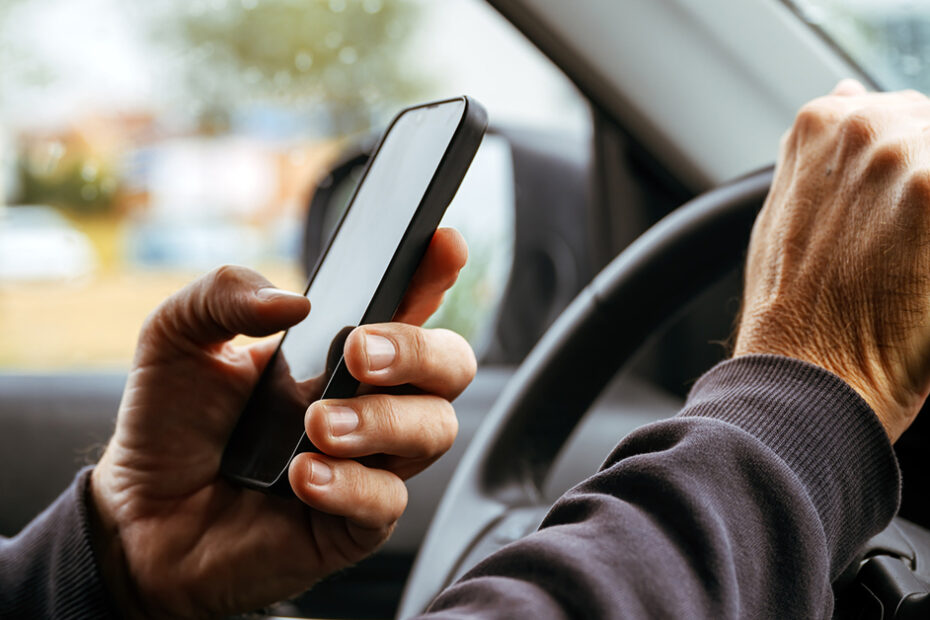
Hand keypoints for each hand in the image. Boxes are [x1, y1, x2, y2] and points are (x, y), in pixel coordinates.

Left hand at [89, 228, 475, 616]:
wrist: (139, 518)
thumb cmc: (170, 424)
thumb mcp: (176, 338)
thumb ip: (223, 295)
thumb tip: (294, 303)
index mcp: (338, 351)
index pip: (409, 303)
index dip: (436, 272)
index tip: (442, 245)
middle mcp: (367, 402)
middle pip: (451, 366)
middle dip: (419, 351)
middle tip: (356, 353)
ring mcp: (368, 462)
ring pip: (435, 430)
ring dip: (382, 420)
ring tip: (315, 424)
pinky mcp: (353, 524)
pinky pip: (388, 500)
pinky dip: (350, 484)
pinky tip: (300, 477)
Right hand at [735, 80, 929, 441]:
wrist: (805, 375)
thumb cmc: (792, 311)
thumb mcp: (786, 216)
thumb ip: (822, 155)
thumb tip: (849, 94)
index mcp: (820, 123)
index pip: (905, 116)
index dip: (906, 174)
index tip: (900, 218)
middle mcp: (862, 125)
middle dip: (925, 188)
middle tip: (903, 250)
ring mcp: (904, 153)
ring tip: (911, 263)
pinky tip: (920, 270)